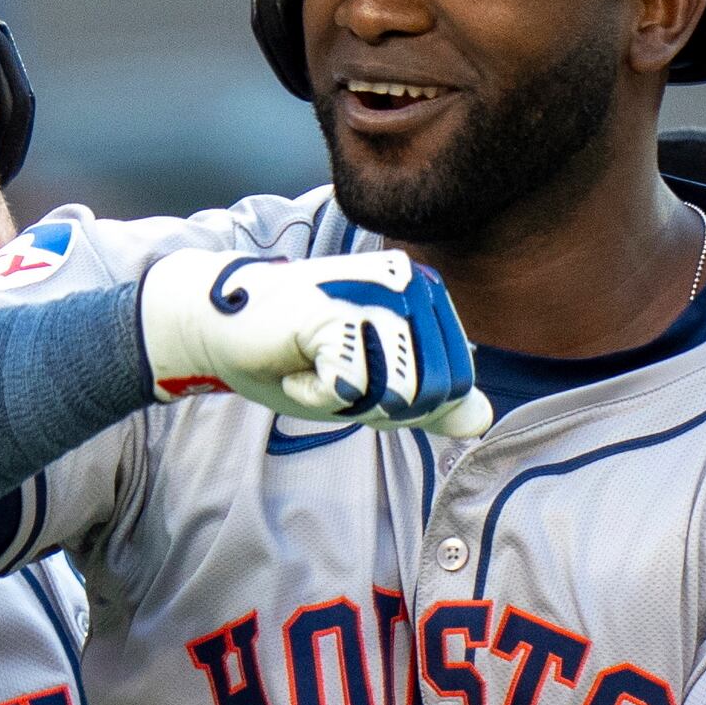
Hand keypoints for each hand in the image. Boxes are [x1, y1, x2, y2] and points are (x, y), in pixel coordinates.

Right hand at [137, 250, 492, 436]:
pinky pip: (350, 390)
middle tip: (329, 369)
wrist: (223, 328)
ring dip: (343, 399)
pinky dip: (315, 395)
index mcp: (426, 297)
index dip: (401, 405)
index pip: (452, 387)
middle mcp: (412, 287)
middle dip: (373, 404)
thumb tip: (482, 418)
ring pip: (394, 396)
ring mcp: (378, 295)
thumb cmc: (293, 353)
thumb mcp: (369, 386)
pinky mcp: (339, 311)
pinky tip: (295, 361)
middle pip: (425, 396)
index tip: (354, 373)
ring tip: (312, 361)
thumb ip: (427, 402)